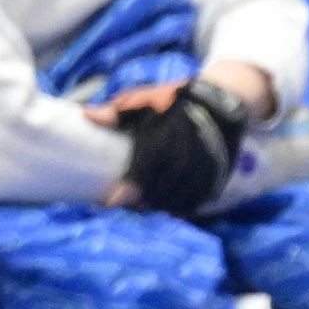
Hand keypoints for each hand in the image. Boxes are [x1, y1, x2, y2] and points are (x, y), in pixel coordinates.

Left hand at [113, 79, 250, 213]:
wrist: (221, 101)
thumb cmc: (175, 100)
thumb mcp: (144, 99)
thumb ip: (116, 111)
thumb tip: (87, 115)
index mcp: (163, 138)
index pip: (142, 171)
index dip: (127, 189)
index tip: (111, 201)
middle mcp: (184, 157)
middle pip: (158, 190)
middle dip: (140, 201)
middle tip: (125, 204)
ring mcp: (202, 169)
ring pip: (177, 198)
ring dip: (159, 206)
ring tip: (145, 206)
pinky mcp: (216, 176)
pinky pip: (198, 200)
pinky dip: (182, 208)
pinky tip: (170, 209)